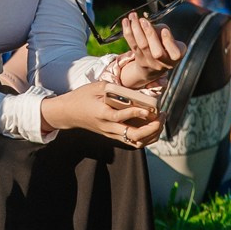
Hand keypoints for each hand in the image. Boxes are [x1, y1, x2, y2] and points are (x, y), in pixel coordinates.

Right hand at [41, 82, 162, 145]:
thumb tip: (134, 91)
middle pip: (133, 136)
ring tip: (160, 120)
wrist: (68, 113)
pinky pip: (133, 141)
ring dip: (151, 134)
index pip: (120, 117)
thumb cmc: (82, 97)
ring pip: (136, 142)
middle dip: (152, 128)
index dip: (137, 113)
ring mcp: (111, 133)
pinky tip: (153, 126)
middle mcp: (108, 127)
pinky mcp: (113, 135)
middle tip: (161, 116)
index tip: (150, 108)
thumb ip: (114, 88)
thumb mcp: (96, 87)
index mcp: (102, 113)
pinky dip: (146, 137)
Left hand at [116, 12, 184, 86]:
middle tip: (143, 20)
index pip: (175, 53)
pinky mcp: (139, 59)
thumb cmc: (165, 46)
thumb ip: (163, 31)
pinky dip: (128, 32)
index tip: (164, 30)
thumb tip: (148, 24)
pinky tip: (126, 21)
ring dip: (136, 29)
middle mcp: (163, 63)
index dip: (169, 41)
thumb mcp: (170, 39)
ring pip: (142, 46)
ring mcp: (150, 62)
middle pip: (156, 52)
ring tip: (133, 16)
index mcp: (175, 57)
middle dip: (150, 34)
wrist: (155, 65)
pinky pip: (132, 45)